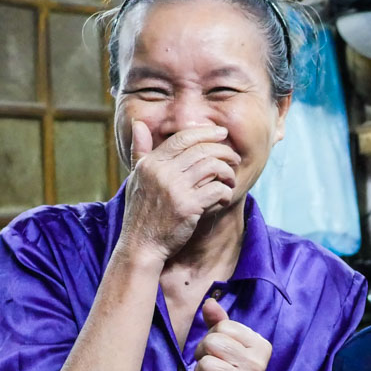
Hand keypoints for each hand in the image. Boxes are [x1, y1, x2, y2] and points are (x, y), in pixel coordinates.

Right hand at [119, 121, 241, 261]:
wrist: (141, 246)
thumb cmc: (141, 213)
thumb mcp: (136, 178)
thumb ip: (140, 151)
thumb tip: (139, 124)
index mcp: (150, 163)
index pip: (183, 138)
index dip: (206, 133)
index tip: (222, 134)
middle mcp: (161, 172)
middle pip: (202, 150)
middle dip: (224, 152)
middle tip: (234, 158)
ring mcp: (175, 189)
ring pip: (213, 168)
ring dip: (228, 173)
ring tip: (230, 180)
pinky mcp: (188, 207)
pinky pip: (217, 190)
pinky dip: (226, 193)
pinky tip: (225, 198)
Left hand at [195, 298, 272, 370]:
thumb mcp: (228, 344)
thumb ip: (219, 322)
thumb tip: (209, 301)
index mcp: (261, 345)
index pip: (223, 326)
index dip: (212, 336)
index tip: (218, 351)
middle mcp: (258, 363)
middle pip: (213, 343)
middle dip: (203, 353)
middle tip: (211, 365)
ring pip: (205, 363)